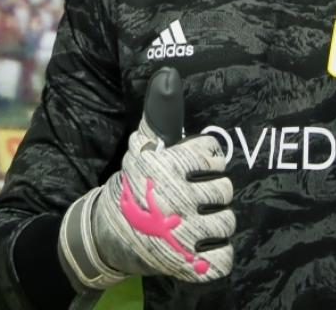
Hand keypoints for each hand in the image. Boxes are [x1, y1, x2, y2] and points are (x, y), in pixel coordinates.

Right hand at [57, 92, 233, 288]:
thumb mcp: (144, 146)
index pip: (213, 153)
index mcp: (165, 166)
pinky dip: (218, 256)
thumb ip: (160, 112)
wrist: (108, 234)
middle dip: (214, 193)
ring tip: (199, 221)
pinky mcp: (184, 264)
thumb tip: (168, 72)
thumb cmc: (137, 183)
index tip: (195, 166)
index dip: (207, 159)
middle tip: (195, 197)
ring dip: (218, 223)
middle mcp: (174, 198)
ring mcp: (180, 234)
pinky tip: (204, 248)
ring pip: (227, 222)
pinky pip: (224, 258)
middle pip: (225, 189)